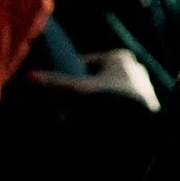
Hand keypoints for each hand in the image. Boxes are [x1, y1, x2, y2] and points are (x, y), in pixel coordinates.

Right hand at [29, 50, 159, 113]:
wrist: (138, 124)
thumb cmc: (108, 100)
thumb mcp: (79, 90)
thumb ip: (56, 83)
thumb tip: (30, 76)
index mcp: (119, 57)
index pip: (88, 63)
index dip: (73, 75)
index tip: (63, 88)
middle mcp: (135, 67)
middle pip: (101, 77)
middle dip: (88, 90)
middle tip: (73, 103)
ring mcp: (144, 85)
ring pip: (113, 92)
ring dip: (101, 101)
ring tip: (87, 116)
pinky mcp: (149, 102)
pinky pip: (125, 104)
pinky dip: (114, 111)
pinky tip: (103, 121)